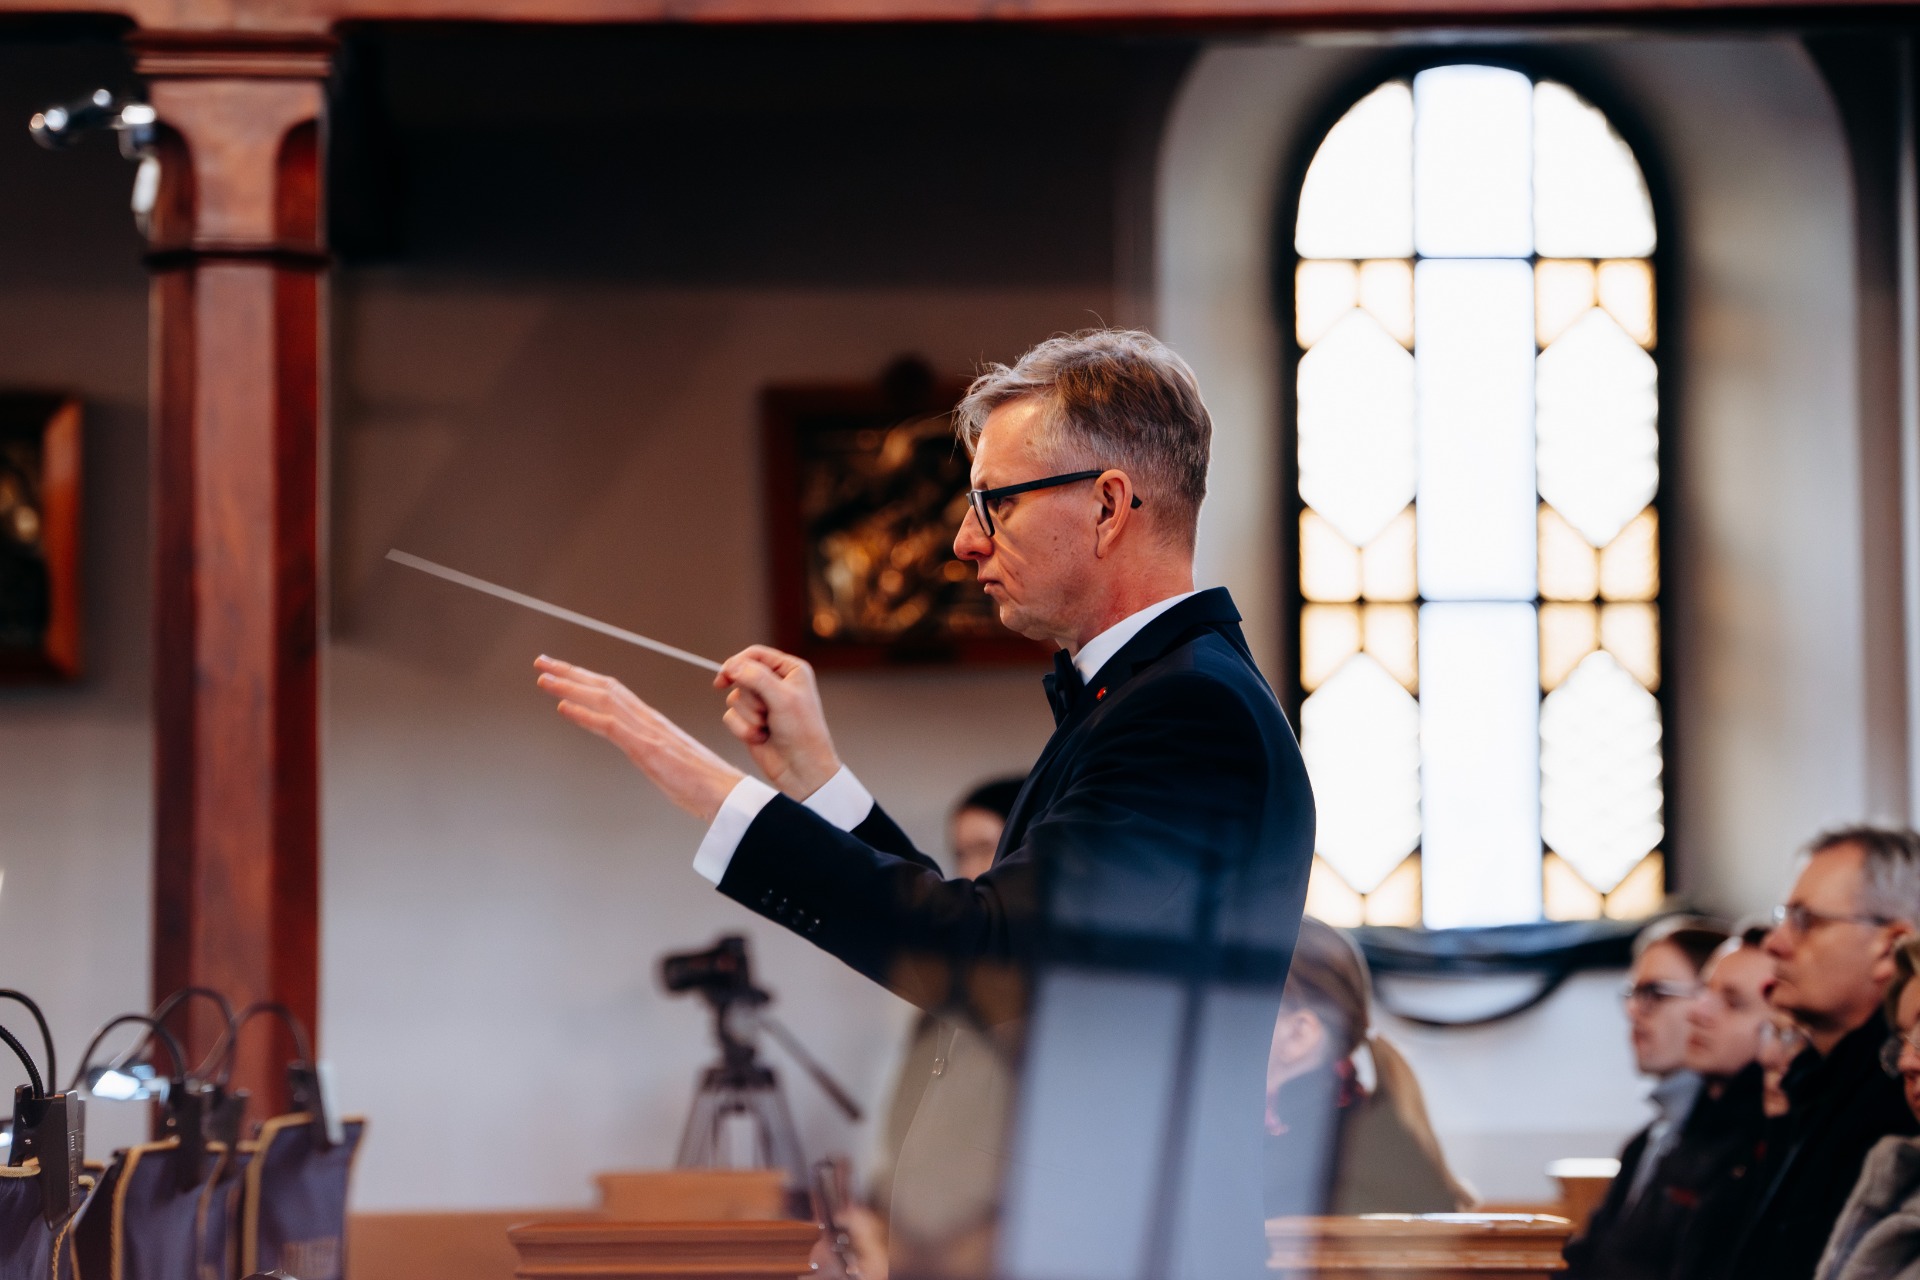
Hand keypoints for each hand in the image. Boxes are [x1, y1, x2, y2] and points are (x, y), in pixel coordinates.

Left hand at [534, 656, 743, 821]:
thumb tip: (643, 752)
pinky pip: (610, 726)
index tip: (561, 672)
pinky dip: (584, 715)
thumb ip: (653, 751)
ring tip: (544, 679)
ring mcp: (648, 732)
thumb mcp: (671, 763)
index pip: (614, 692)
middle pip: (605, 687)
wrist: (727, 794)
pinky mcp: (647, 748)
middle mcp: (649, 720)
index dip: (585, 679)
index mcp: (653, 723)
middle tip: (542, 663)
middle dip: (570, 673)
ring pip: (603, 699)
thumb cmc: (704, 784)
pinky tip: (563, 708)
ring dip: (570, 687)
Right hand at [714, 645, 841, 800]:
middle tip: (766, 711)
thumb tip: (731, 665)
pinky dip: (743, 729)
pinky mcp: (750, 721)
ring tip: (768, 727)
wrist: (801, 769)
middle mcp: (776, 683)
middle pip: (741, 676)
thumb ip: (756, 678)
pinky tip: (762, 738)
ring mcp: (762, 703)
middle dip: (750, 698)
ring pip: (734, 698)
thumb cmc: (801, 732)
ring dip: (749, 716)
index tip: (724, 677)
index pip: (755, 654)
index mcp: (790, 670)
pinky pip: (730, 717)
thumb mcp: (782, 699)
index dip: (737, 663)